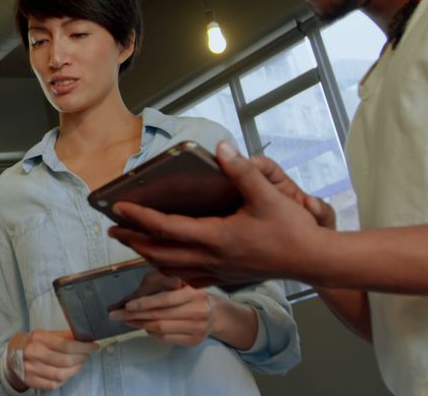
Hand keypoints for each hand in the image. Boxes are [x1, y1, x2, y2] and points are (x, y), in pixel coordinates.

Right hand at [5, 330, 98, 390]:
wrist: (12, 354)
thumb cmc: (33, 342)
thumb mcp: (46, 334)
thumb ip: (64, 336)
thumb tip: (85, 338)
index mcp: (38, 337)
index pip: (65, 345)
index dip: (83, 347)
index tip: (94, 346)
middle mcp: (33, 353)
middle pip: (65, 361)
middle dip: (81, 358)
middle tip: (87, 355)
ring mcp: (30, 369)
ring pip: (60, 375)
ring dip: (75, 370)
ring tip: (79, 364)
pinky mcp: (30, 381)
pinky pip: (53, 384)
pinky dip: (65, 379)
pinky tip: (68, 373)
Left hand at [108, 141, 332, 287]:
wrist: (314, 262)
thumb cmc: (292, 231)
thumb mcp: (268, 196)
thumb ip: (242, 171)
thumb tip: (222, 149)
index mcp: (216, 237)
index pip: (166, 228)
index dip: (140, 218)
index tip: (119, 208)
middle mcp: (211, 258)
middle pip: (160, 253)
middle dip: (134, 240)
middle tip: (113, 230)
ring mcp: (218, 272)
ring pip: (172, 268)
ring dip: (148, 256)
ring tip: (133, 244)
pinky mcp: (226, 277)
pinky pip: (189, 278)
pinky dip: (170, 270)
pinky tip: (167, 265)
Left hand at [109, 284, 213, 345]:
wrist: (214, 312)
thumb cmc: (188, 293)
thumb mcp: (174, 282)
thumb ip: (154, 286)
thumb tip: (128, 298)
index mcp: (194, 291)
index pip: (166, 299)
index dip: (145, 303)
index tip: (127, 305)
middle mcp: (199, 310)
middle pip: (161, 316)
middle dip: (135, 316)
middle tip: (116, 316)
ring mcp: (198, 328)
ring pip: (161, 329)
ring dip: (140, 325)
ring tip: (127, 320)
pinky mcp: (195, 341)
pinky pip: (166, 338)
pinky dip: (151, 333)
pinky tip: (144, 326)